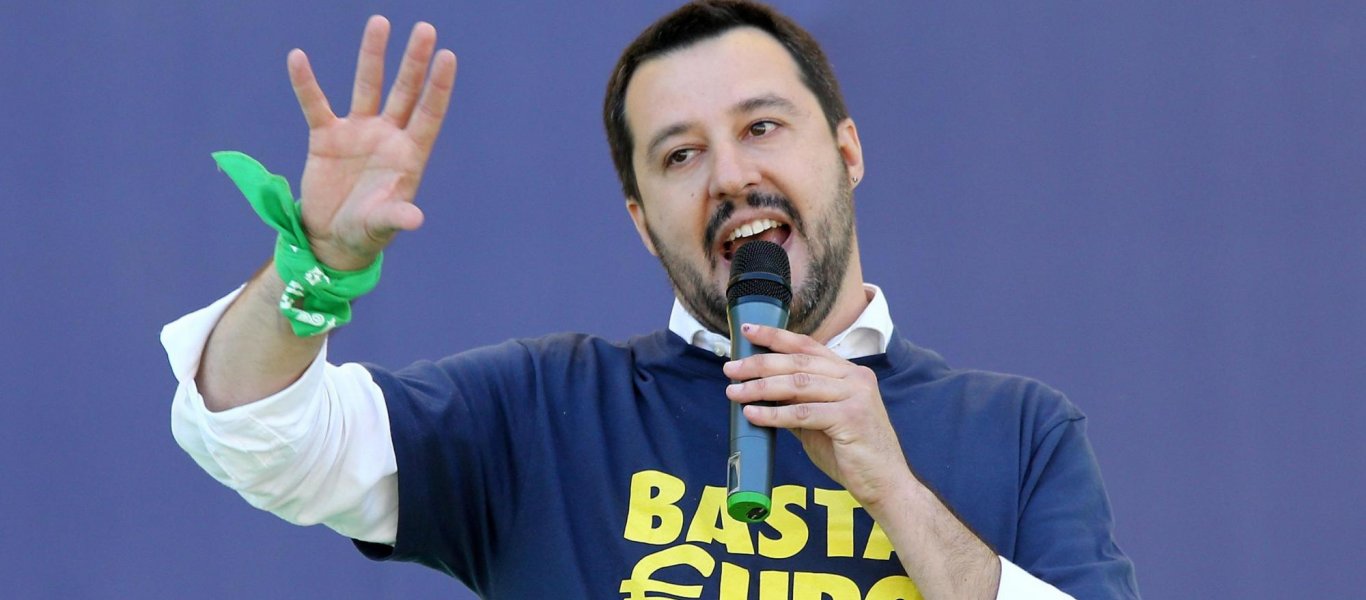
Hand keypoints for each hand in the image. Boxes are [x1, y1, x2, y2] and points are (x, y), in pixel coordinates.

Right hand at [288, 16, 457, 269]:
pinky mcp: (326, 137)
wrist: (331, 239)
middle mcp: (387, 136)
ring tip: (380, 21)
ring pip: (368, 86)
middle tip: (425, 28)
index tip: (448, 55)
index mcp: (408, 155)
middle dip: (414, 61)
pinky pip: (315, 105)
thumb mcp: (381, 225)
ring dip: (373, 55)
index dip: (438, 86)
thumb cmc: (366, 233)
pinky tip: (298, 58)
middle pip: (404, 91)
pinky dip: (306, 84)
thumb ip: (396, 217)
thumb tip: (416, 219)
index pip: (428, 114)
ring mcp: (358, 133)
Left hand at [723, 324, 913, 508]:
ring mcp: (855, 396)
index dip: (776, 336)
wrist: (884, 484)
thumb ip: (796, 403)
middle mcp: (855, 378)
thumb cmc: (851, 454)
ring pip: (798, 384)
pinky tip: (752, 414)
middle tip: (730, 368)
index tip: (747, 330)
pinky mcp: (851, 418)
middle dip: (760, 363)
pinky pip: (803, 413)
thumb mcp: (819, 422)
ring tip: (734, 391)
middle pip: (798, 363)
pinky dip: (774, 413)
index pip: (807, 347)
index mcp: (849, 373)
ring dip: (761, 387)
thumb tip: (760, 393)